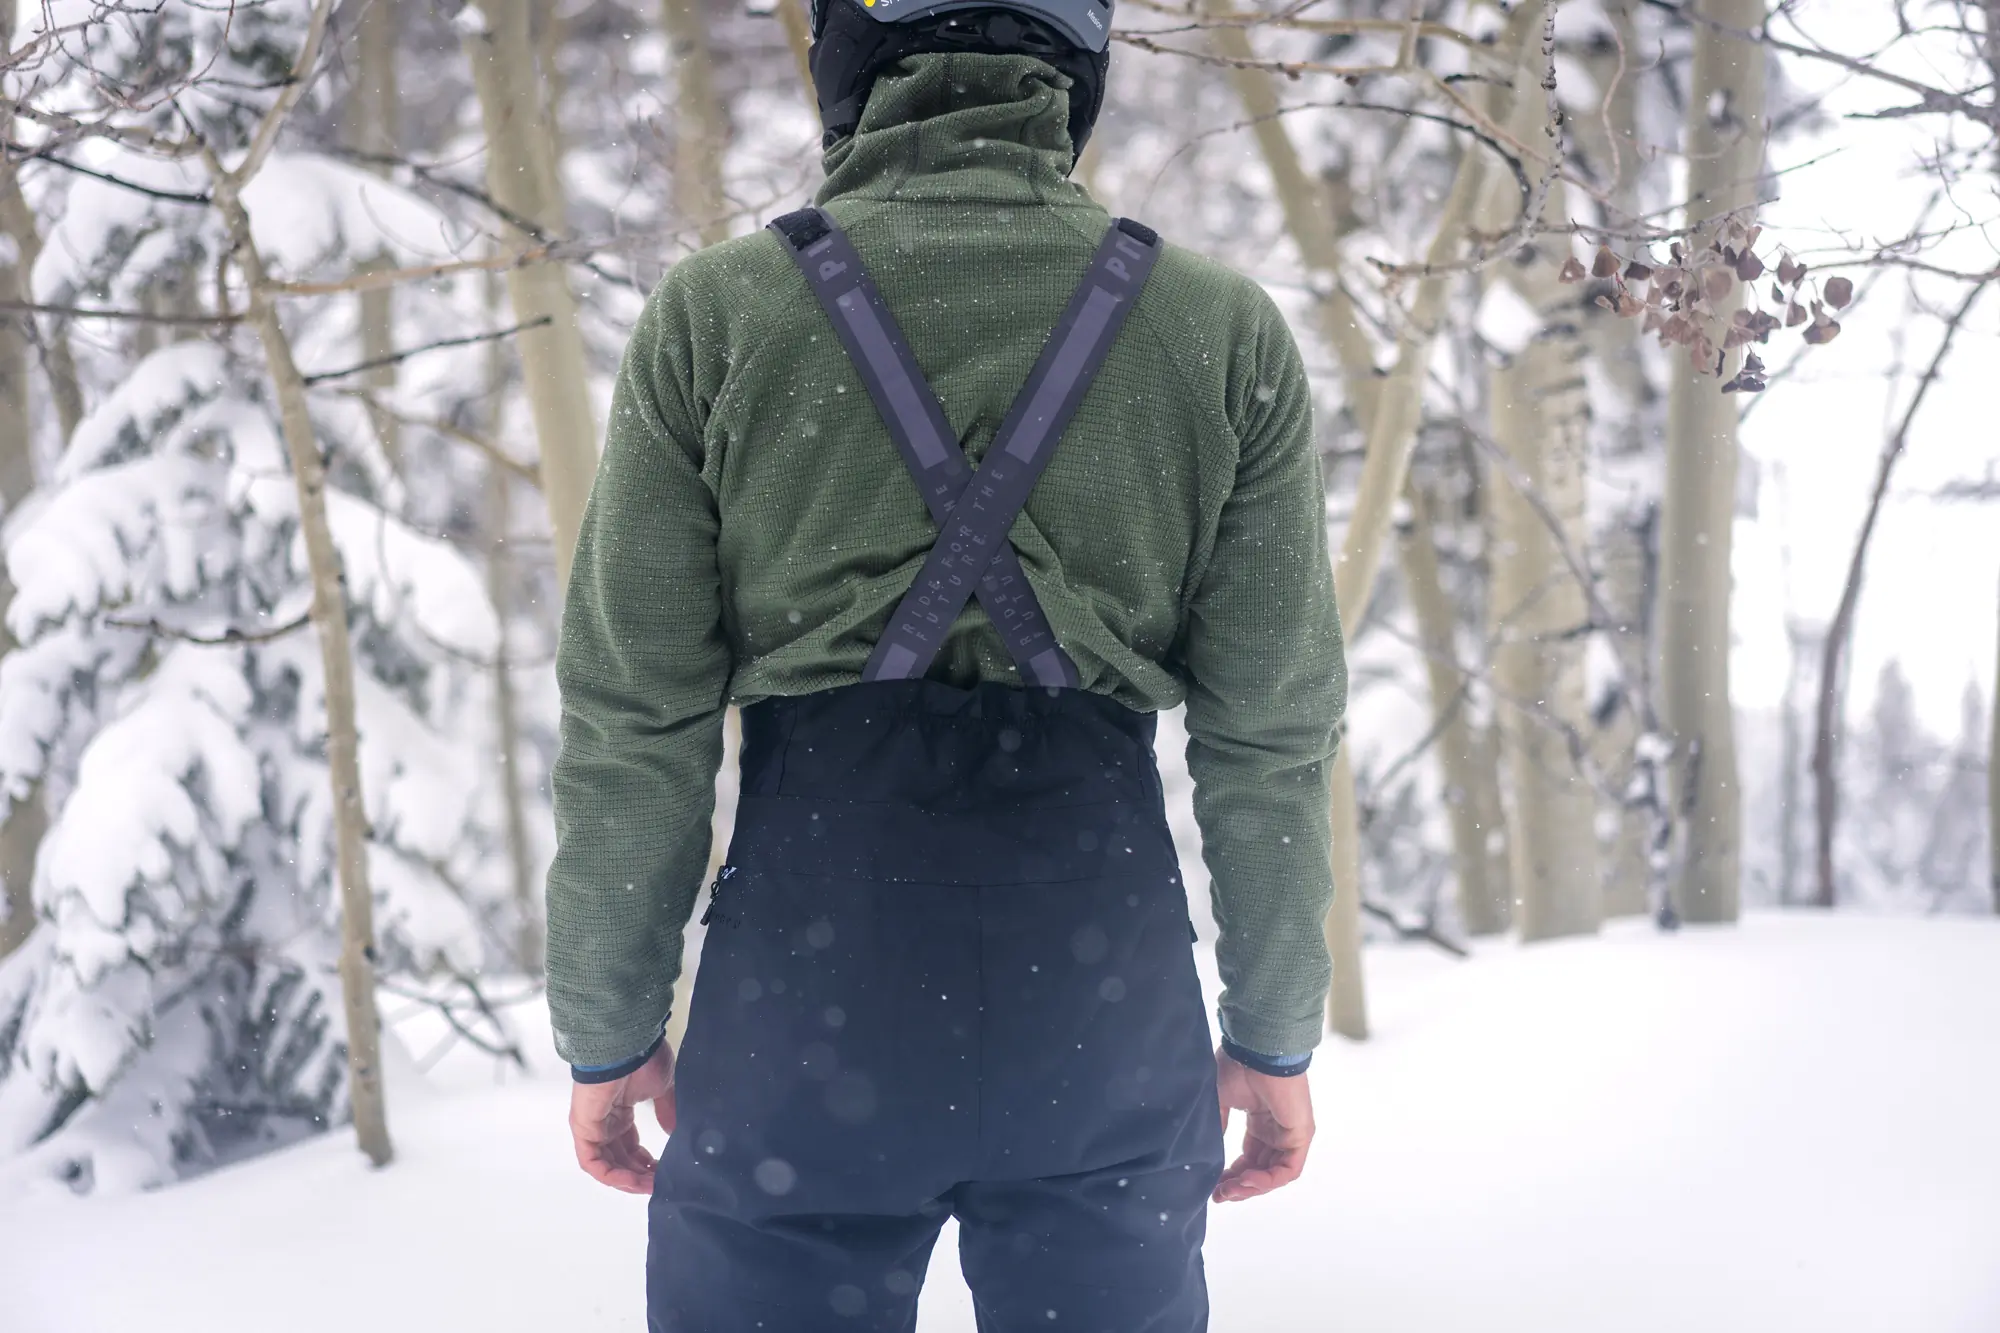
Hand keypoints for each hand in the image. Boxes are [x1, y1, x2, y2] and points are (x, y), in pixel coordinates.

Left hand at [569, 1040, 676, 1194]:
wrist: (626, 1045)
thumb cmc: (642, 1059)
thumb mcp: (661, 1088)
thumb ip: (666, 1111)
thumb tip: (674, 1131)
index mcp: (619, 1112)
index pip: (630, 1146)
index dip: (646, 1162)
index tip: (664, 1171)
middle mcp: (604, 1122)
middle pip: (619, 1159)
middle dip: (639, 1175)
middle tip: (659, 1184)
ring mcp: (592, 1126)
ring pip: (606, 1165)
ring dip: (628, 1179)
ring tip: (649, 1186)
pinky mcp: (583, 1129)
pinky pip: (593, 1163)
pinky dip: (612, 1176)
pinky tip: (633, 1181)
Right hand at [1212, 1046, 1313, 1203]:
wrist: (1256, 1050)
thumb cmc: (1238, 1067)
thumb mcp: (1221, 1101)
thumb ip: (1218, 1127)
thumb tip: (1209, 1152)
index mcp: (1260, 1121)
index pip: (1249, 1158)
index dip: (1232, 1176)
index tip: (1214, 1187)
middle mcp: (1277, 1130)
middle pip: (1260, 1170)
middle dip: (1239, 1186)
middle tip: (1219, 1195)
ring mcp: (1291, 1134)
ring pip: (1274, 1175)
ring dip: (1251, 1187)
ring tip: (1230, 1191)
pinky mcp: (1301, 1135)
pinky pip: (1288, 1170)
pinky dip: (1267, 1181)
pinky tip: (1246, 1181)